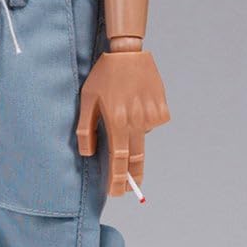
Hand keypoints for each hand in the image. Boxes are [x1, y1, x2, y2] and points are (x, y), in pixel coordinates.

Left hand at [75, 49, 170, 196]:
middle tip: (130, 188)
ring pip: (143, 137)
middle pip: (136, 157)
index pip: (118, 159)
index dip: (118, 179)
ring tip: (125, 111)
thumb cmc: (104, 76)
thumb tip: (87, 153)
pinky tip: (138, 104)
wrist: (128, 53)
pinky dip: (145, 120)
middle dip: (132, 176)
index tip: (117, 193)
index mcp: (116, 120)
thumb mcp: (87, 99)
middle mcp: (136, 121)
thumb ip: (85, 128)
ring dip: (134, 135)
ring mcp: (151, 115)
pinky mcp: (162, 108)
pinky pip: (153, 123)